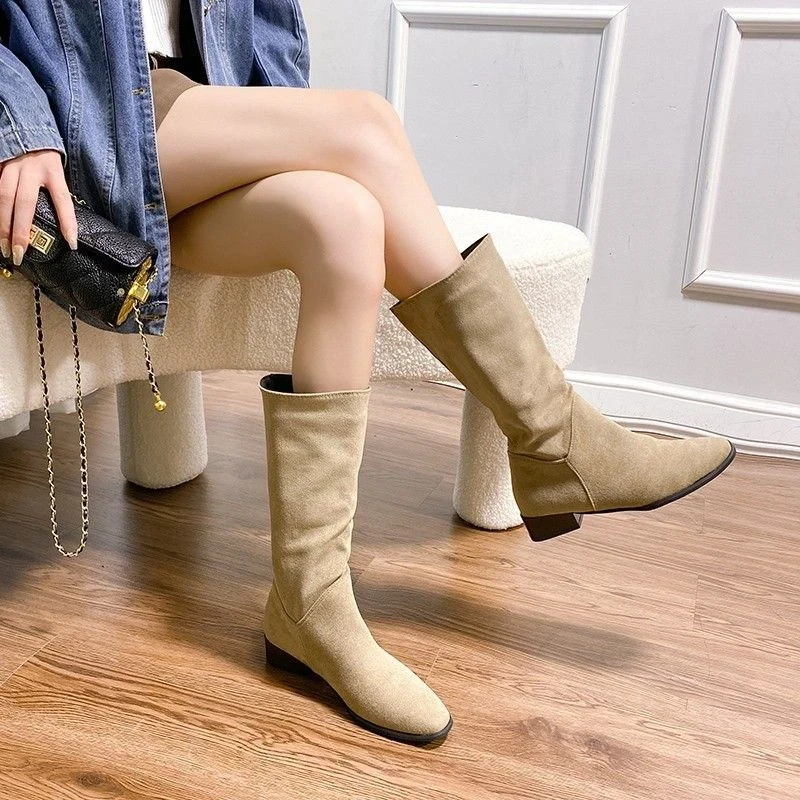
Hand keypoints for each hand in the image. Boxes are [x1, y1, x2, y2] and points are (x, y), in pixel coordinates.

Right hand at [0, 149, 77, 266]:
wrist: (25, 129)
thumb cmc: (45, 159)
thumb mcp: (58, 172)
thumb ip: (57, 193)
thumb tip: (67, 227)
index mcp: (52, 171)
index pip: (63, 199)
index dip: (68, 222)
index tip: (73, 243)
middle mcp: (30, 170)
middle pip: (25, 203)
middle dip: (21, 231)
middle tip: (19, 254)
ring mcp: (11, 168)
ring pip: (4, 198)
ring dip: (2, 225)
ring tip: (4, 247)